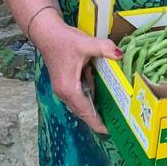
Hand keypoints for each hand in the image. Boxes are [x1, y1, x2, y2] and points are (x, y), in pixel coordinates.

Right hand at [31, 11, 121, 134]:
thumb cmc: (64, 40)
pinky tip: (103, 98)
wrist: (47, 34)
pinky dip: (90, 100)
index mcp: (69, 88)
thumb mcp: (86, 43)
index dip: (97, 123)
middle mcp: (64, 93)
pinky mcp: (64, 85)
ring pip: (81, 105)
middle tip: (116, 124)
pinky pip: (79, 97)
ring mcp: (63, 90)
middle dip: (98, 119)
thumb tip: (120, 54)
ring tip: (112, 115)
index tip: (109, 132)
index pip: (85, 112)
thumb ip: (104, 49)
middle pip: (83, 112)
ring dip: (94, 110)